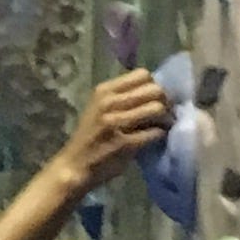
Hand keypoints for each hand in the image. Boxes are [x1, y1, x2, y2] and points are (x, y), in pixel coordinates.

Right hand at [54, 68, 168, 196]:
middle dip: (164, 101)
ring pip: (157, 109)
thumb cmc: (91, 136)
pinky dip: (160, 135)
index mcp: (104, 90)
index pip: (143, 74)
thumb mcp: (100, 108)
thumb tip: (156, 90)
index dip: (154, 86)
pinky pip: (155, 132)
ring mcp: (116, 123)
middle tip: (164, 114)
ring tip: (162, 126)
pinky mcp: (125, 144)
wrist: (75, 165)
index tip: (154, 99)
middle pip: (154, 89)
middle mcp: (109, 102)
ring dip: (165, 118)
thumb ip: (122, 97)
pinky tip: (156, 138)